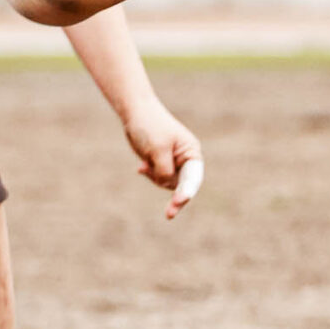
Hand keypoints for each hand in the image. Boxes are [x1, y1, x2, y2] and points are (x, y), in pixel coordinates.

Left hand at [119, 99, 204, 218]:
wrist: (136, 113)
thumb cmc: (150, 127)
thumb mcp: (157, 150)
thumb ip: (164, 171)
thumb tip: (167, 185)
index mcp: (192, 152)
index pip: (192, 178)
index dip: (187, 192)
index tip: (179, 201)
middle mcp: (186, 159)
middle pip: (182, 185)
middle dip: (174, 197)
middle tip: (169, 215)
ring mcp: (175, 162)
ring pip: (167, 183)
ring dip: (155, 177)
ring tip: (144, 164)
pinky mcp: (162, 163)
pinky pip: (158, 177)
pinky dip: (149, 174)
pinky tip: (140, 168)